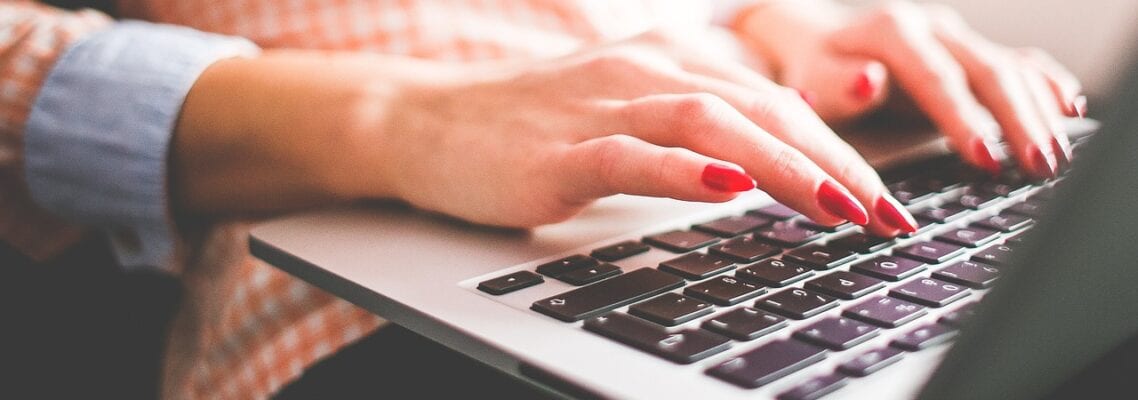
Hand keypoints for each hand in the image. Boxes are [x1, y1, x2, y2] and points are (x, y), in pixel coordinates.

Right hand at [356, 31, 917, 234]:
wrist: (431, 121)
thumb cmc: (537, 127)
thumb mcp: (630, 116)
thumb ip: (695, 130)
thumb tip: (767, 169)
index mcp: (671, 60)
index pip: (775, 102)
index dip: (840, 150)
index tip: (886, 201)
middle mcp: (647, 69)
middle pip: (761, 107)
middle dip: (834, 163)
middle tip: (885, 215)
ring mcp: (603, 105)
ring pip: (711, 122)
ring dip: (782, 166)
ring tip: (836, 206)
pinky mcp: (562, 148)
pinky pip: (633, 154)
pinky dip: (684, 169)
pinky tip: (726, 186)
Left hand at [736, 0, 1082, 178]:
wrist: (815, 39)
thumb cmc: (812, 66)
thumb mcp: (811, 76)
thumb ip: (837, 83)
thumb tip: (868, 82)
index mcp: (893, 32)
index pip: (936, 78)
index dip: (963, 118)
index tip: (984, 157)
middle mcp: (933, 29)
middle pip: (987, 72)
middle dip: (1016, 121)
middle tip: (1038, 165)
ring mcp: (957, 39)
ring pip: (1010, 70)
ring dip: (1038, 113)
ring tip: (1054, 158)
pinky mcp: (970, 53)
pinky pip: (1019, 63)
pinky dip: (1046, 85)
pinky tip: (1069, 110)